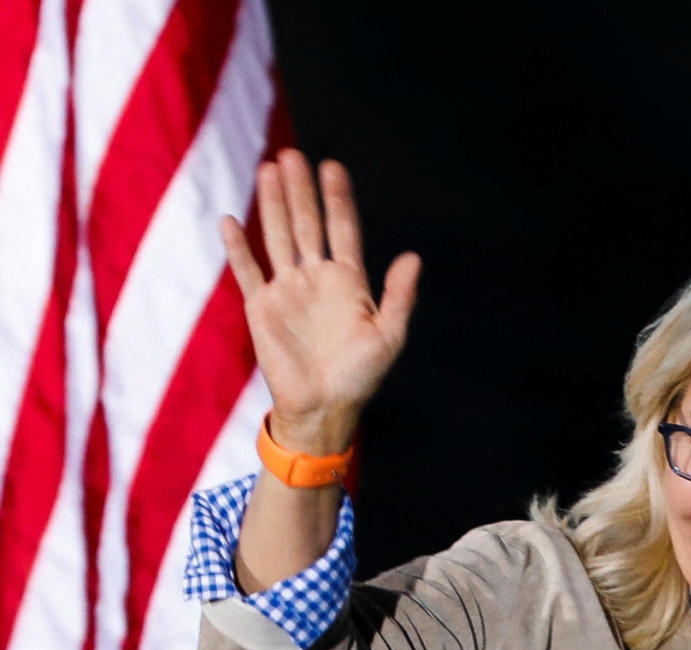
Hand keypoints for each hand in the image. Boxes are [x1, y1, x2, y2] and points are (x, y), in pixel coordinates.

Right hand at [222, 149, 419, 453]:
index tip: (332, 166)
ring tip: (268, 170)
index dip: (337, 198)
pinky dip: (237, 247)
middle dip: (301, 190)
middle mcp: (317, 278)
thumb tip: (413, 256)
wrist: (324, 407)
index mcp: (349, 281)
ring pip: (278, 236)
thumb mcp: (389, 335)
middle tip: (292, 155)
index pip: (342, 229)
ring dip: (273, 205)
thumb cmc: (361, 376)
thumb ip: (399, 295)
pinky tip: (230, 219)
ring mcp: (288, 289)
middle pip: (307, 223)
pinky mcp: (261, 307)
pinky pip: (247, 270)